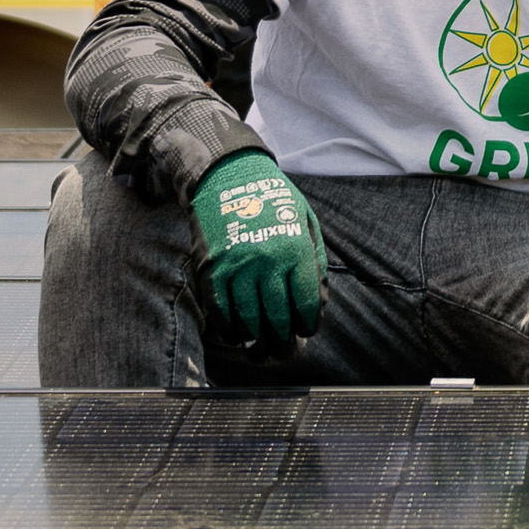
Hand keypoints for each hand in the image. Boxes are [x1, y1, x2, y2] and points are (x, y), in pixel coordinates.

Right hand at [188, 151, 325, 348]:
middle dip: (283, 342)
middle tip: (285, 352)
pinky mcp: (211, 268)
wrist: (228, 176)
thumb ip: (314, 262)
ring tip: (262, 352)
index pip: (305, 303)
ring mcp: (236, 266)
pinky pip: (219, 309)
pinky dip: (228, 329)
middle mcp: (266, 262)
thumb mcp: (305, 223)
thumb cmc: (274, 201)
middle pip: (277, 318)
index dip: (308, 324)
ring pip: (248, 319)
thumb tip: (317, 305)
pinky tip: (236, 336)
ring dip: (256, 343)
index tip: (306, 330)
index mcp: (295, 250)